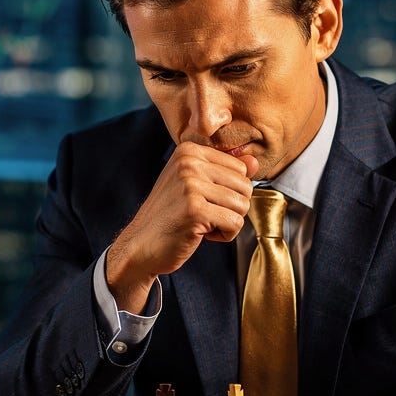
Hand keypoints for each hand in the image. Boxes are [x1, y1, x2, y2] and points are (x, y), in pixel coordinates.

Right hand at [106, 142, 257, 312]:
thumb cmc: (169, 216)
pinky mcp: (195, 210)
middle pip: (245, 186)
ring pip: (242, 205)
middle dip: (231, 208)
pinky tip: (202, 234)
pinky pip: (235, 223)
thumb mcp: (194, 185)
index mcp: (189, 151)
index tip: (204, 200)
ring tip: (202, 224)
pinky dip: (224, 235)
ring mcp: (191, 185)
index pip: (240, 169)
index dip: (229, 192)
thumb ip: (225, 171)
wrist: (140, 244)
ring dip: (227, 222)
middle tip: (205, 215)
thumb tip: (255, 162)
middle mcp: (189, 163)